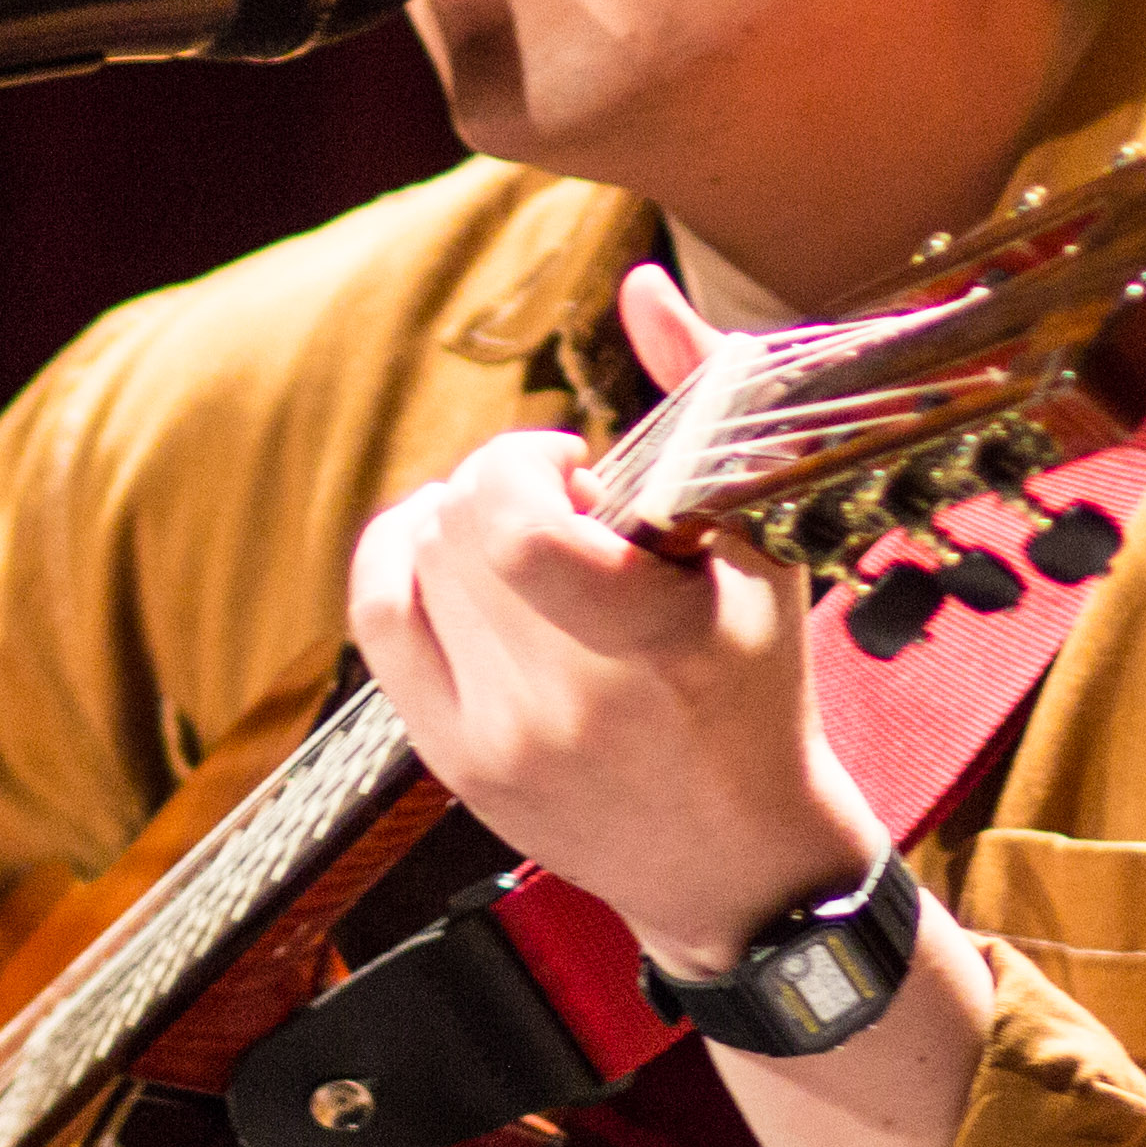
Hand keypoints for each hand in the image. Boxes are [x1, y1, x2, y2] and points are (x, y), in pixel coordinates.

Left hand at [349, 264, 887, 975]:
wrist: (736, 861)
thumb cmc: (759, 688)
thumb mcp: (767, 546)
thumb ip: (706, 400)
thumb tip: (644, 285)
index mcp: (655, 644)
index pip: (511, 526)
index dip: (524, 465)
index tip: (580, 473)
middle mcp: (564, 702)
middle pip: (456, 524)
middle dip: (505, 486)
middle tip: (569, 515)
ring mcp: (497, 739)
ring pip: (415, 561)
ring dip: (461, 524)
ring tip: (531, 551)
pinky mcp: (452, 763)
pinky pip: (378, 619)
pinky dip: (402, 563)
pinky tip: (453, 560)